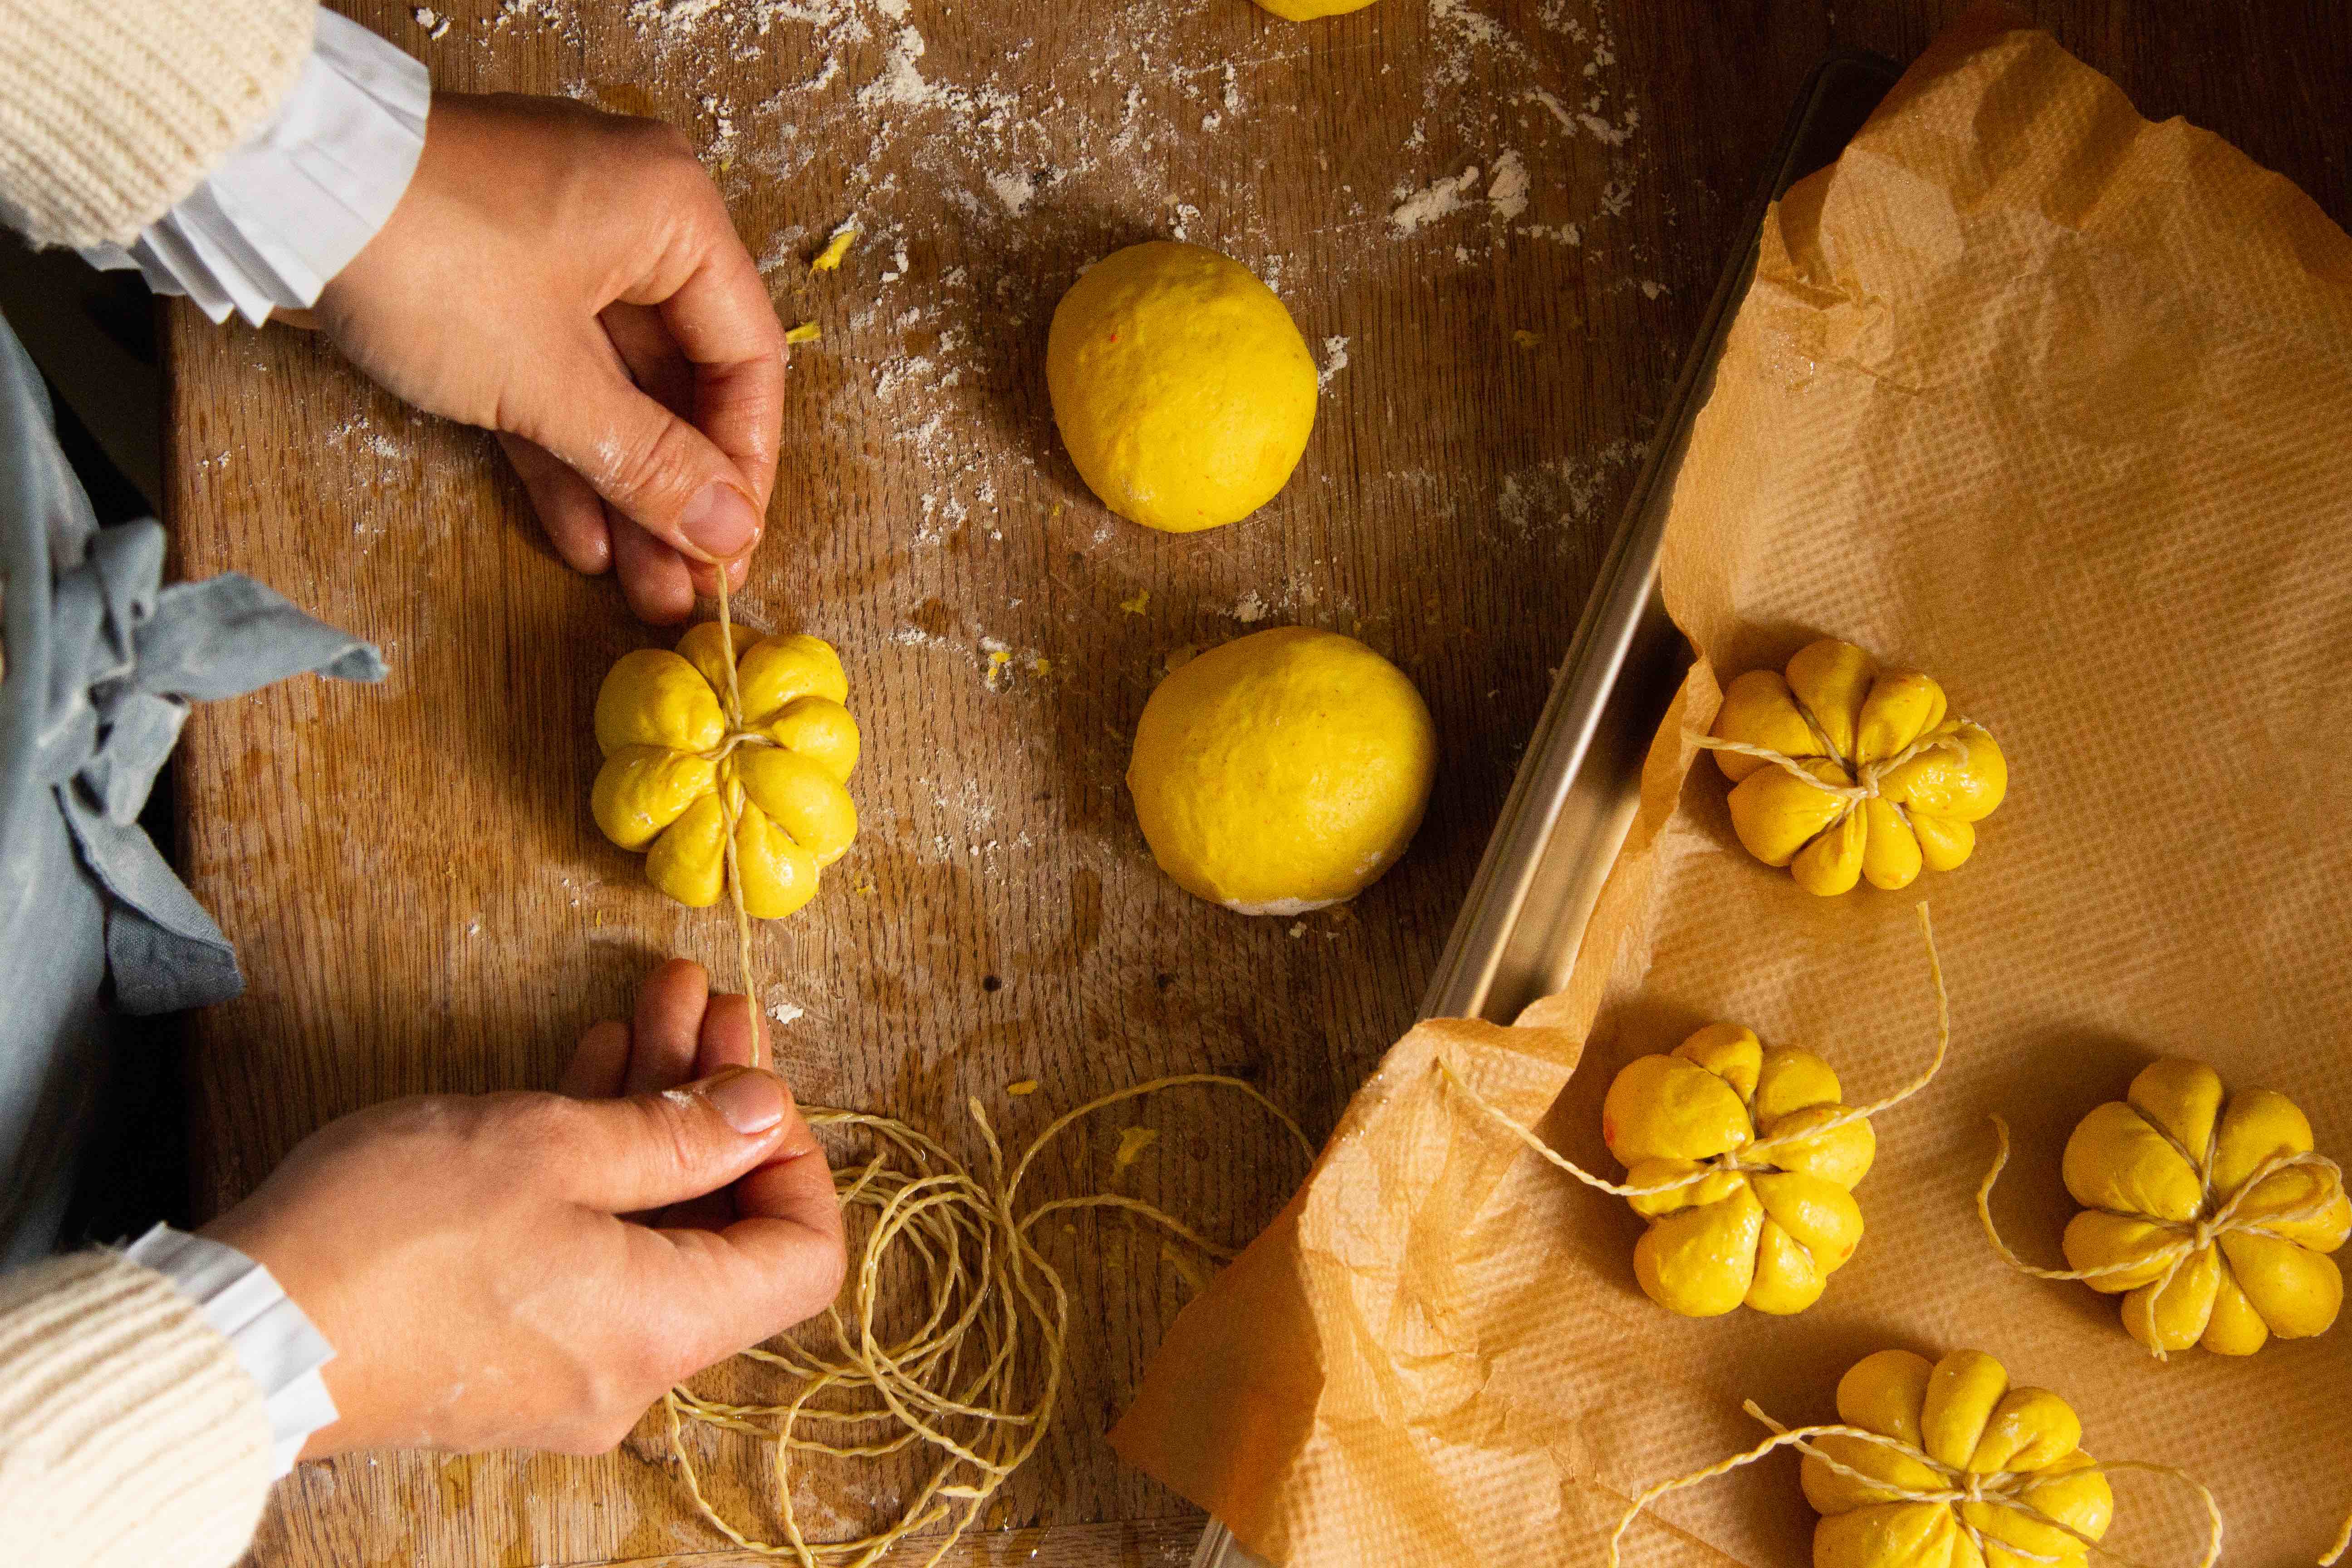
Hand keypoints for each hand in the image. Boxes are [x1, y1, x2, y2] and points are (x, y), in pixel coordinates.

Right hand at [203, 960, 842, 1455]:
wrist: (243, 1334)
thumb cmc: (390, 1236)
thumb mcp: (551, 1147)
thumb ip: (675, 1133)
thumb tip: (764, 1111)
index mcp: (665, 1328)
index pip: (803, 1256)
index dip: (797, 1156)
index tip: (754, 1077)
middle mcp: (633, 1365)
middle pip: (723, 1227)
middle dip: (717, 1101)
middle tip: (705, 1005)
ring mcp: (569, 1364)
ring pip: (651, 1226)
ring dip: (656, 1113)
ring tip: (654, 1007)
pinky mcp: (508, 1348)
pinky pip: (591, 1249)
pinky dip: (598, 1164)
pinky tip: (591, 1069)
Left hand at [299, 94, 786, 623]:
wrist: (276, 190)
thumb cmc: (435, 260)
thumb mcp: (552, 379)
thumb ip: (649, 461)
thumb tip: (728, 536)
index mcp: (672, 216)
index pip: (745, 356)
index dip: (744, 463)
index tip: (732, 548)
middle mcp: (627, 224)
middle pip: (680, 380)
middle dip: (679, 492)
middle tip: (690, 587)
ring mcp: (554, 253)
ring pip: (612, 389)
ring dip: (625, 488)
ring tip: (641, 586)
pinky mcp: (490, 286)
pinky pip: (548, 378)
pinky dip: (562, 453)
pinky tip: (582, 539)